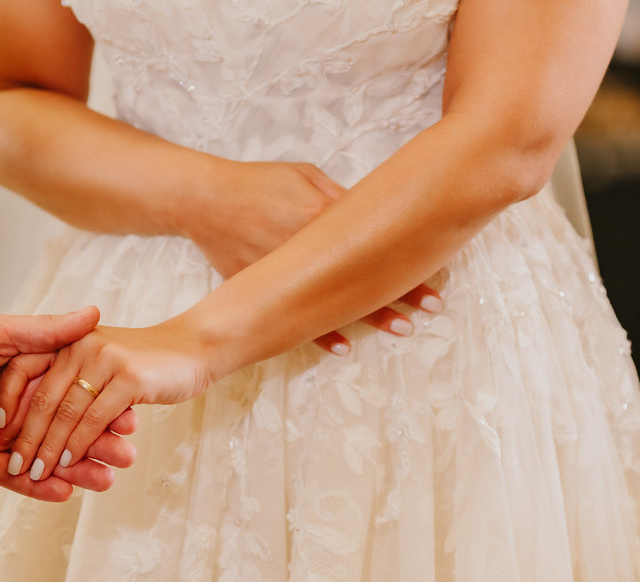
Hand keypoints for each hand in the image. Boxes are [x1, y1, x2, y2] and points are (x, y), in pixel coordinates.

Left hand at [0, 303, 137, 500]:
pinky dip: (34, 488)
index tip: (133, 419)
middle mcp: (16, 404)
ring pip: (42, 457)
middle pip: (63, 430)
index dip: (101, 408)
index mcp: (26, 372)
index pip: (73, 395)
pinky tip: (63, 493)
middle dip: (96, 444)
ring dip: (73, 470)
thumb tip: (95, 313)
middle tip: (126, 457)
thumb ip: (46, 333)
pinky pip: (9, 476)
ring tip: (105, 481)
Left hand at [0, 319, 209, 480]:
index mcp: (67, 339)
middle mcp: (80, 346)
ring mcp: (105, 360)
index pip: (23, 367)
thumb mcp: (99, 354)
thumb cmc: (145, 356)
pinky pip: (95, 418)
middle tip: (18, 465)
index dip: (7, 398)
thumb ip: (67, 369)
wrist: (194, 345)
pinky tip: (69, 465)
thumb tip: (32, 401)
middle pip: (43, 397)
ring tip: (38, 473)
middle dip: (27, 436)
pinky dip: (79, 444)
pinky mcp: (130, 379)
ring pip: (67, 413)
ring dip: (50, 449)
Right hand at [190, 159, 442, 352]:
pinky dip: (317, 333)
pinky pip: (295, 314)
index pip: (376, 238)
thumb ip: (337, 197)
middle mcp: (308, 246)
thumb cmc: (257, 183)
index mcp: (322, 214)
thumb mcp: (304, 177)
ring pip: (336, 296)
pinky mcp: (264, 286)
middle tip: (431, 308)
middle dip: (401, 291)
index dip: (408, 258)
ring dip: (371, 315)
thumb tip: (369, 213)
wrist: (204, 200)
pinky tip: (340, 347)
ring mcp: (286, 271)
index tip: (435, 274)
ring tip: (402, 329)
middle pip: (364, 271)